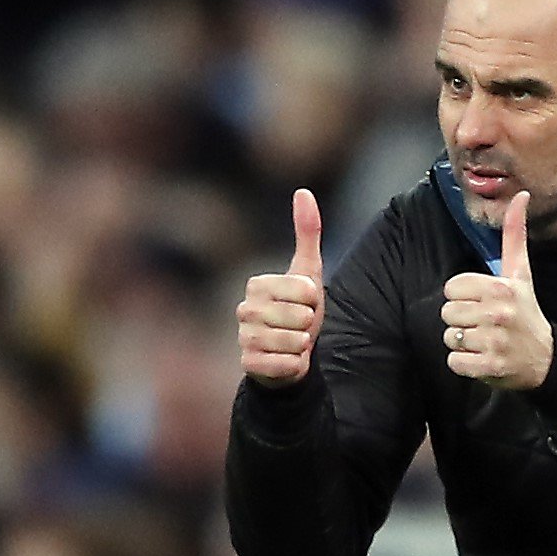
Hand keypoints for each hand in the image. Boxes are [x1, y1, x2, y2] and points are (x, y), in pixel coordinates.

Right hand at [238, 189, 324, 386]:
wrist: (292, 354)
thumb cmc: (299, 310)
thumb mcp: (308, 272)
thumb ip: (307, 232)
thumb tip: (303, 190)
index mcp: (257, 284)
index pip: (304, 290)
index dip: (313, 299)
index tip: (305, 304)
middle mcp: (244, 309)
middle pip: (299, 316)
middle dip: (310, 323)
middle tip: (301, 326)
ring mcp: (243, 338)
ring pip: (293, 341)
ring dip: (303, 345)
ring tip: (295, 342)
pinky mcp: (247, 365)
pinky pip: (283, 364)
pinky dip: (294, 365)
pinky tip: (287, 361)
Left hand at [442, 191, 553, 390]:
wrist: (545, 359)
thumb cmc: (527, 312)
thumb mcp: (521, 273)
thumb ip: (515, 235)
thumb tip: (521, 194)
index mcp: (500, 287)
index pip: (451, 288)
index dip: (463, 297)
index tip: (483, 303)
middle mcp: (498, 313)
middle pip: (447, 313)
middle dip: (461, 320)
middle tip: (485, 325)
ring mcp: (495, 341)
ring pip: (449, 337)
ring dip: (462, 343)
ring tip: (484, 341)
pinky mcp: (490, 366)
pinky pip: (455, 362)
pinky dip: (464, 364)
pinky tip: (483, 358)